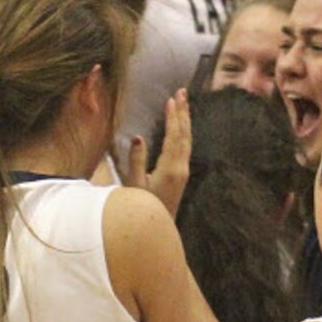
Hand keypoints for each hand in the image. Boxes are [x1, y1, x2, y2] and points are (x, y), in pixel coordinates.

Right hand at [124, 89, 191, 218]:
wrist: (157, 228)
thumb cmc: (143, 207)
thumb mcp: (134, 185)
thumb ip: (136, 160)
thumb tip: (138, 136)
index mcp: (170, 168)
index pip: (173, 136)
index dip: (173, 117)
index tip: (171, 99)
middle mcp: (181, 168)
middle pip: (185, 135)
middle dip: (183, 112)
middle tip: (182, 92)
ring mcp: (183, 172)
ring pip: (187, 140)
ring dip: (186, 120)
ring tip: (184, 103)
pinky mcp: (182, 175)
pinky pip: (186, 148)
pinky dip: (184, 132)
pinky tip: (181, 125)